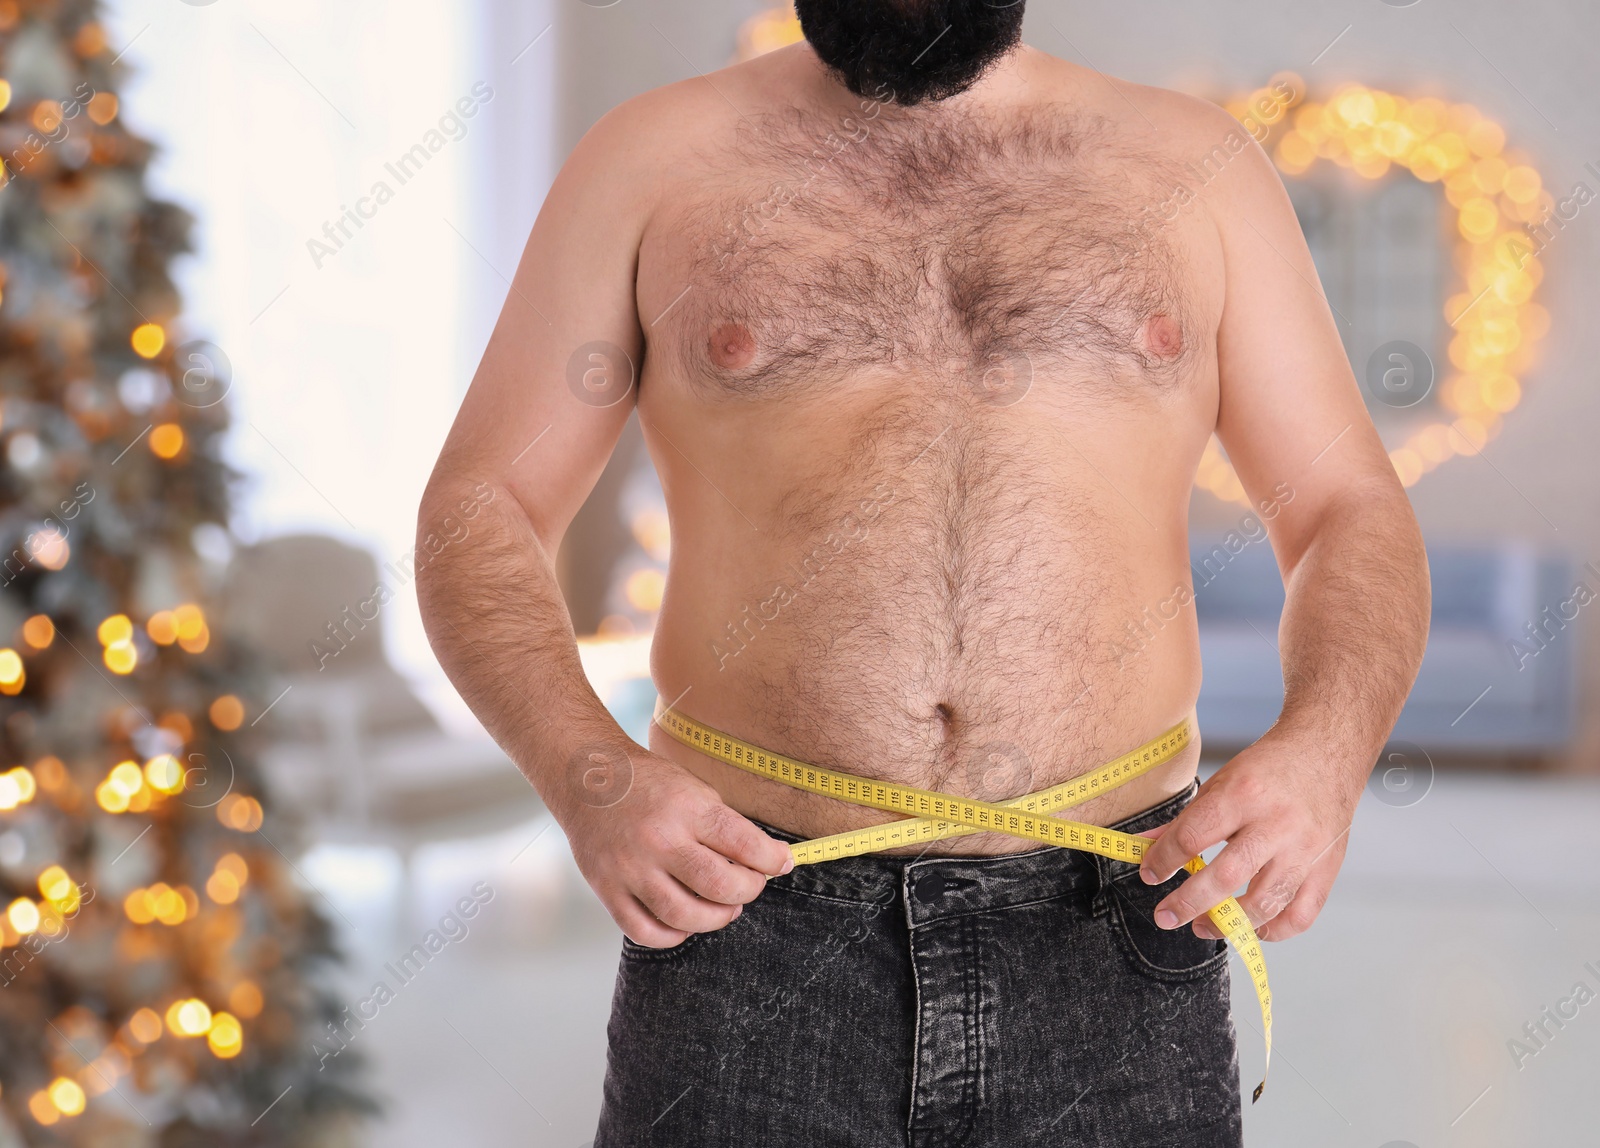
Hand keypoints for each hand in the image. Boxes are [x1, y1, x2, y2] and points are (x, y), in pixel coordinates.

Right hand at [558, 746, 793, 948]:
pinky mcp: (607, 889)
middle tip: (751, 885)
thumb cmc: (649, 783)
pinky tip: (685, 924)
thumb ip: (723, 826)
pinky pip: (644, 931)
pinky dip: (672, 936)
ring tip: (725, 908)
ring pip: (684, 916)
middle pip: (719, 886)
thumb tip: (763, 861)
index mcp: (687, 808)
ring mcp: (630, 868)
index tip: (782, 862)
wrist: (588, 778)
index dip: (773, 859)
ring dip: (716, 918)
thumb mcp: (694, 789)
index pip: (744, 843)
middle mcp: (659, 840)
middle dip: (748, 891)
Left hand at [1136, 731, 1362, 941]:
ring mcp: (1305, 851)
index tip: (1150, 873)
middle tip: (1166, 915)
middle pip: (1226, 876)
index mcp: (1244, 795)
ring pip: (1264, 903)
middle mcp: (1277, 825)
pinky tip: (1250, 926)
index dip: (1164, 860)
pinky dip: (1273, 930)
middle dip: (1188, 902)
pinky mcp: (1325, 870)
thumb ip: (1184, 819)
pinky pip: (1300, 916)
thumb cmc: (1270, 767)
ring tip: (1202, 926)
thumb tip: (1144, 845)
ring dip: (1227, 923)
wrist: (1326, 752)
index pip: (1193, 836)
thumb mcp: (1221, 781)